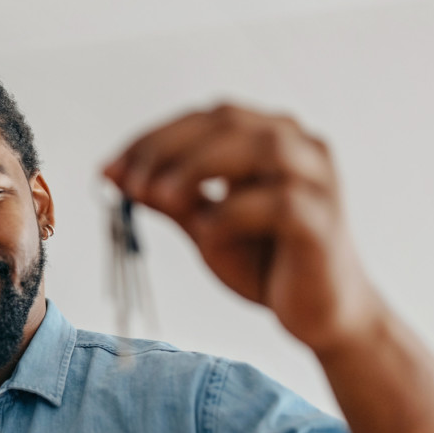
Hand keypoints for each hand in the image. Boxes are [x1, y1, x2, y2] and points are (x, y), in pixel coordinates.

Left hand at [104, 103, 382, 353]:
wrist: (319, 315)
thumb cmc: (264, 263)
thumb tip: (113, 173)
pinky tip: (208, 234)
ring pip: (261, 148)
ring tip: (162, 198)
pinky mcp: (321, 221)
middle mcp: (300, 147)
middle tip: (131, 183)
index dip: (155, 137)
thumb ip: (167, 197)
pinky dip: (234, 214)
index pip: (207, 118)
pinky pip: (278, 202)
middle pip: (228, 122)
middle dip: (170, 148)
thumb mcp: (204, 224)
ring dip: (200, 167)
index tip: (112, 167)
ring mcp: (317, 181)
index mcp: (272, 138)